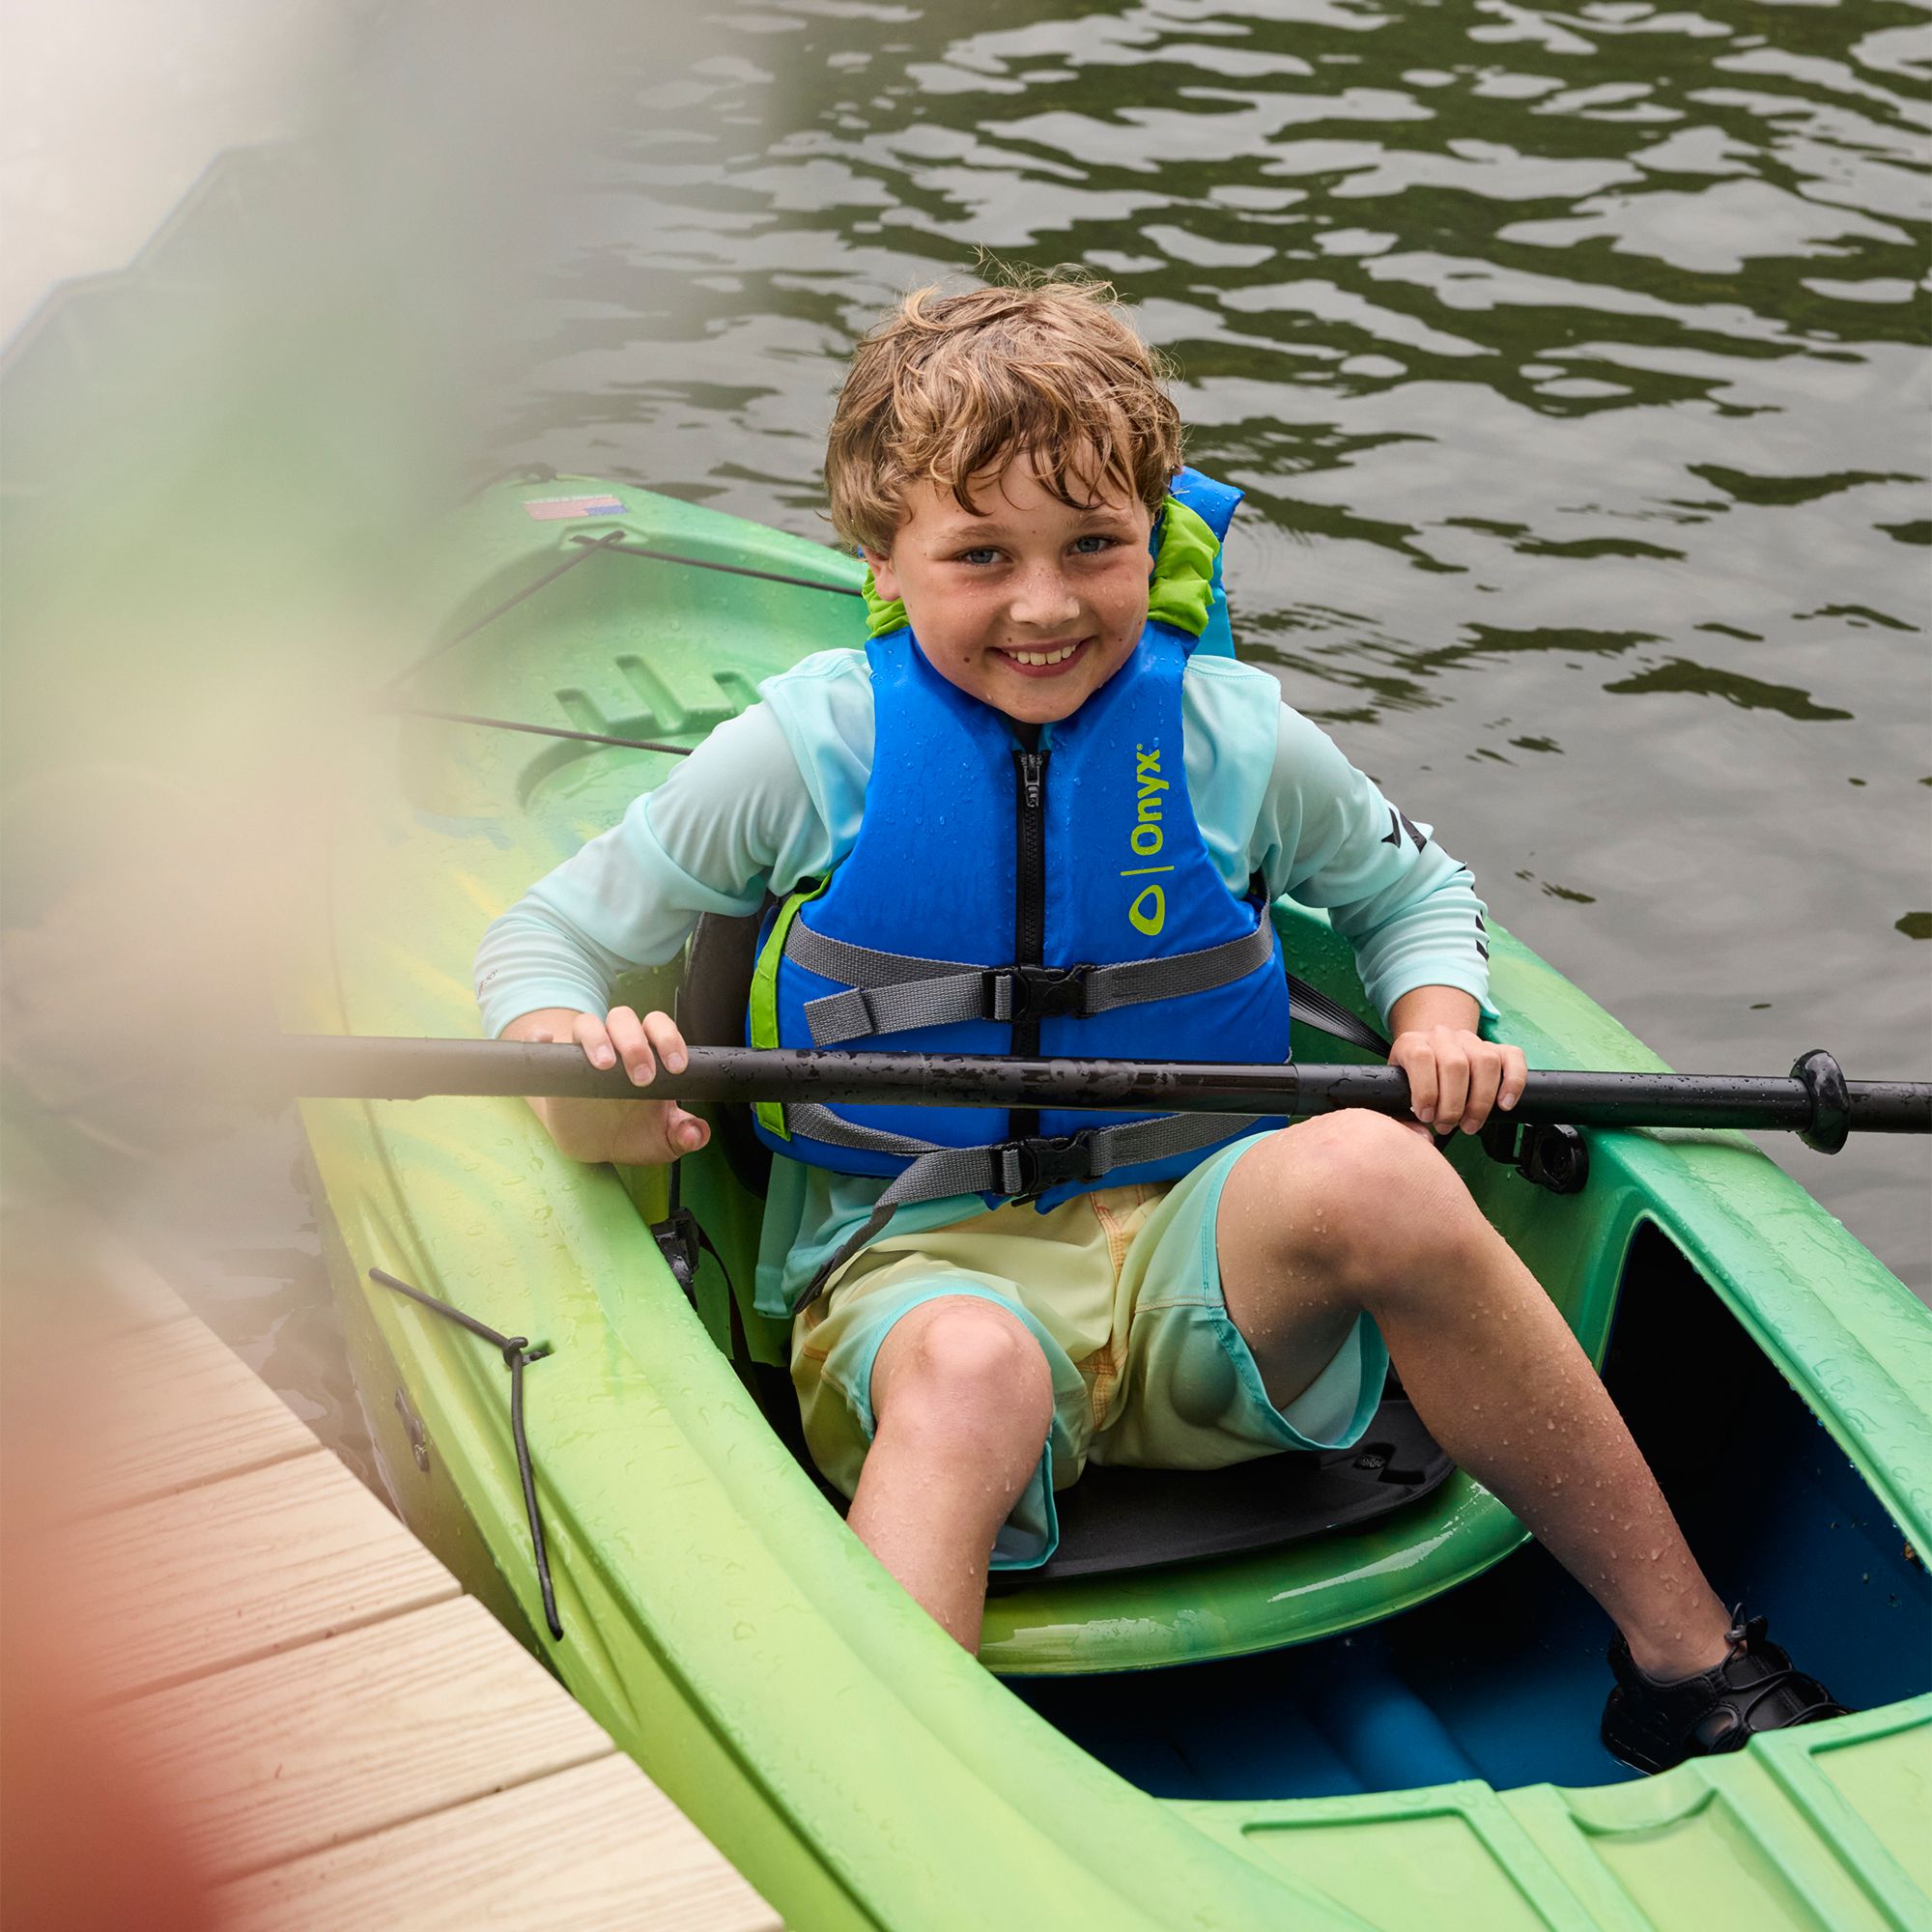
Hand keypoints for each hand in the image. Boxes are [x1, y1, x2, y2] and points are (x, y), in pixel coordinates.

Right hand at [504, 1005, 711, 1165]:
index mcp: (648, 1053)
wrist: (593, 1145)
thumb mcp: (662, 1140)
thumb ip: (684, 1135)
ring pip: (586, 1023)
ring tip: (604, 1065)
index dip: (669, 1039)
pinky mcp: (553, 1066)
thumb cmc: (633, 1132)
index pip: (659, 1027)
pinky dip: (540, 1036)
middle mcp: (615, 1045)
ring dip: (596, 1038)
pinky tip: (545, 1040)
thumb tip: (697, 1134)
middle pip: (623, 1019)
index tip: (676, 1068)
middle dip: (635, 1043)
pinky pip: (540, 1039)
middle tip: (643, 1078)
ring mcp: (581, 1053)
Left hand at [1388, 1025, 1526, 1136]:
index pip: (1421, 1057)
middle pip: (1456, 1065)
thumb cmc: (1412, 1082)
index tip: (1426, 1116)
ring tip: (1470, 1124)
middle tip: (1448, 1126)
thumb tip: (1423, 1137)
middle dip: (1453, 1105)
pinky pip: (1513, 1057)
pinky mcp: (1496, 1047)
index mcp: (1412, 1043)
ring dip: (1481, 1101)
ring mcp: (1471, 1040)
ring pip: (1485, 1061)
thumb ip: (1402, 1118)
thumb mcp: (1395, 1094)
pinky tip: (1504, 1105)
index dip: (1425, 1090)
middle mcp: (1442, 1036)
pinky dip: (1513, 1082)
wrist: (1428, 1057)